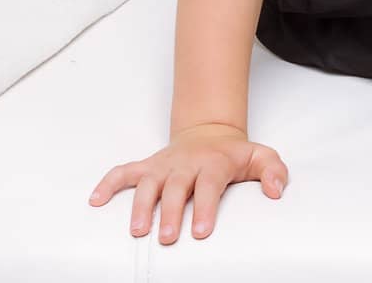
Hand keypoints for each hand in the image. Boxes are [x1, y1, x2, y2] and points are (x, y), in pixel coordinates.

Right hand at [87, 122, 287, 242]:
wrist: (210, 133)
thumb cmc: (234, 154)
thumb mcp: (262, 156)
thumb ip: (274, 171)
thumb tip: (277, 191)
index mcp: (214, 163)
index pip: (209, 185)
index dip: (205, 208)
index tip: (201, 232)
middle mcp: (185, 164)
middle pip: (176, 187)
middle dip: (170, 213)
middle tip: (166, 238)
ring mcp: (163, 166)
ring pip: (148, 183)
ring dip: (140, 206)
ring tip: (137, 231)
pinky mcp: (147, 167)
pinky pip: (123, 173)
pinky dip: (108, 184)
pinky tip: (95, 201)